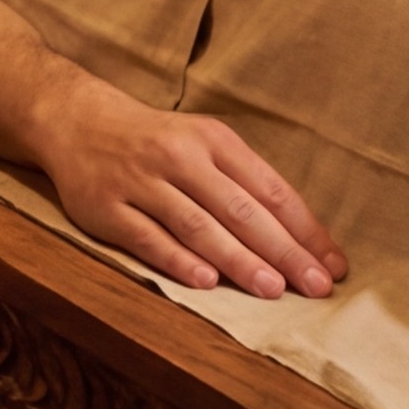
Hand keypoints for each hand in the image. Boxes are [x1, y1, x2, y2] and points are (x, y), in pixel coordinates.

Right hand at [38, 77, 343, 299]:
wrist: (75, 120)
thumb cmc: (154, 141)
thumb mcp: (202, 143)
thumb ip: (244, 184)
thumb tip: (298, 238)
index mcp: (212, 140)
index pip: (269, 189)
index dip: (305, 230)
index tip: (333, 266)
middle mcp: (179, 156)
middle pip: (240, 210)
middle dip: (283, 251)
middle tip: (315, 286)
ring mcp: (141, 181)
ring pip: (197, 225)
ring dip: (238, 259)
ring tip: (272, 289)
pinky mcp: (106, 206)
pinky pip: (147, 236)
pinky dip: (177, 259)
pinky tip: (206, 281)